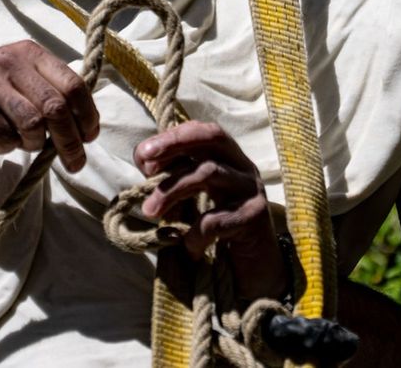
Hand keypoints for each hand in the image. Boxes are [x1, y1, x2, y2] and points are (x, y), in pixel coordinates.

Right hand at [0, 40, 97, 170]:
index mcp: (30, 53)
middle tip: (75, 162)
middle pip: (56, 107)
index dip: (88, 114)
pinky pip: (6, 137)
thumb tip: (85, 125)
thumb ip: (48, 90)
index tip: (90, 137)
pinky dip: (7, 146)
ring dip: (35, 144)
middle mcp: (13, 63)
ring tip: (25, 144)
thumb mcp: (18, 74)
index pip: (73, 84)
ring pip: (33, 125)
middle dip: (70, 140)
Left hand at [134, 121, 287, 301]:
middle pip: (212, 138)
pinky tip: (188, 248)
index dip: (173, 137)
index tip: (144, 154)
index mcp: (230, 158)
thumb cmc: (220, 229)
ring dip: (171, 190)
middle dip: (175, 144)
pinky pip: (215, 219)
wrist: (256, 269)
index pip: (203, 131)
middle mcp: (244, 167)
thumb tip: (145, 162)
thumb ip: (176, 176)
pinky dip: (194, 234)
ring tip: (150, 211)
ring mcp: (251, 190)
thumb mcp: (197, 197)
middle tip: (146, 166)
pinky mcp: (254, 217)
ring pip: (208, 173)